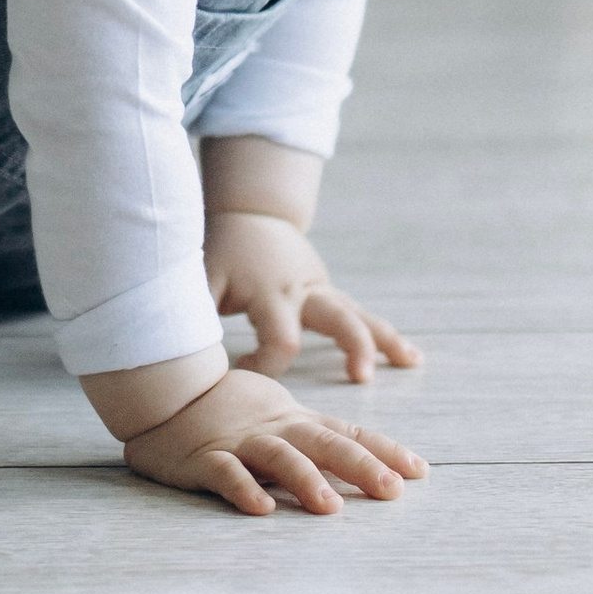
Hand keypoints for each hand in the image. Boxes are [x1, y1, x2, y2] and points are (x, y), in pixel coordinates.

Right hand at [118, 361, 425, 517]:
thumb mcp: (277, 418)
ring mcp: (240, 444)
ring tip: (331, 509)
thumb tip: (361, 462)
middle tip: (392, 491)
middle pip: (325, 445)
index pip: (349, 433)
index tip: (419, 471)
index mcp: (296, 422)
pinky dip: (244, 490)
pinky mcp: (204, 460)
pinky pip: (226, 475)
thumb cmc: (226, 411)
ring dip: (306, 482)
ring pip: (279, 459)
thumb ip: (313, 439)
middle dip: (361, 467)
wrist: (164, 393)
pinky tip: (261, 509)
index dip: (384, 451)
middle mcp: (276, 430)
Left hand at [204, 209, 421, 384]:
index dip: (264, 365)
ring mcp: (320, 290)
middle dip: (351, 348)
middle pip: (337, 319)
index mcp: (271, 292)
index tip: (240, 369)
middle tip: (360, 378)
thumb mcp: (201, 276)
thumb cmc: (221, 251)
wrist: (250, 214)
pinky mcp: (328, 292)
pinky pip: (361, 315)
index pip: (280, 341)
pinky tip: (410, 357)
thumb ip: (194, 310)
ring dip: (382, 341)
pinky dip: (385, 336)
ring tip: (410, 363)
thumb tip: (182, 351)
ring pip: (358, 316)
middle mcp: (303, 291)